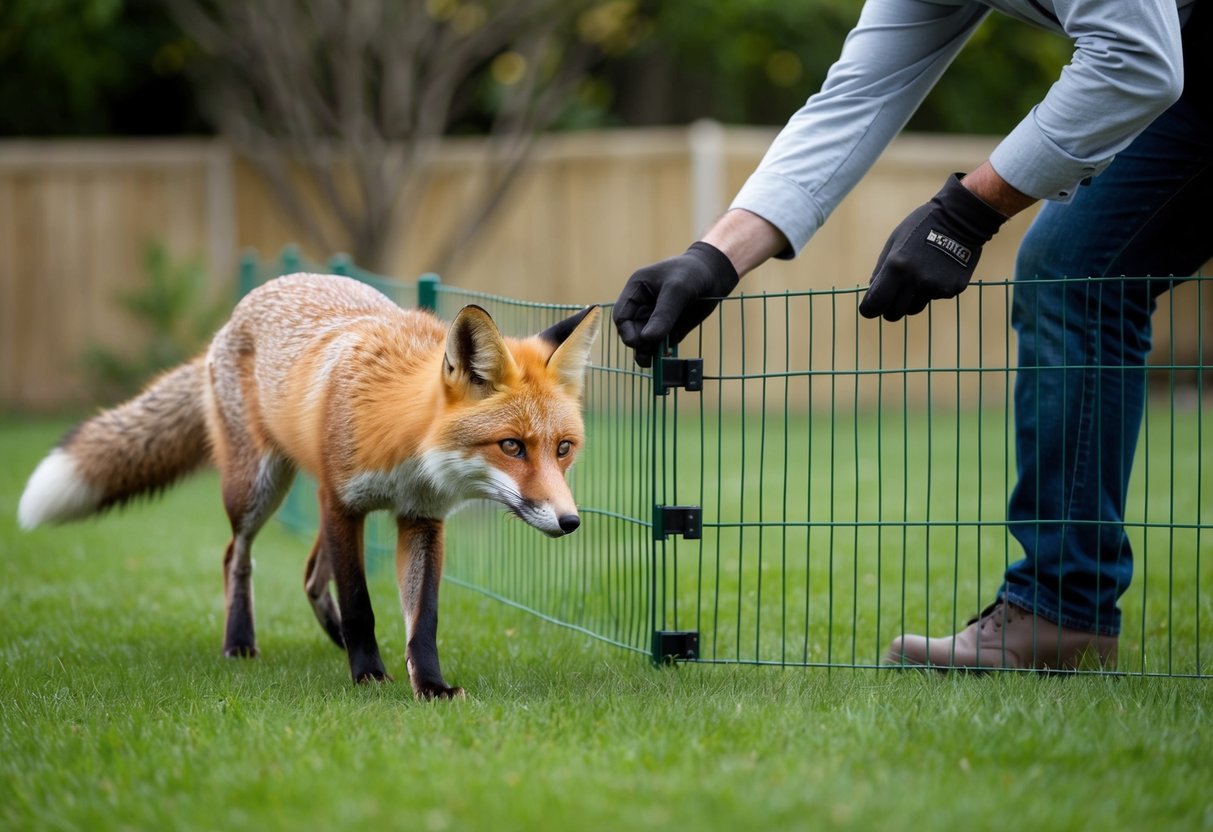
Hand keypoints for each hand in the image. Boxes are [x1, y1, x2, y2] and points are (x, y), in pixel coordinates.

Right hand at [613, 242, 738, 366]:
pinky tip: (669, 357)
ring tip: (658, 360)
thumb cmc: (692, 273)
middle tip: (653, 352)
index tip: (641, 341)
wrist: (714, 275)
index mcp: (636, 291)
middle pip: (631, 332)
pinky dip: (662, 354)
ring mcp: (655, 320)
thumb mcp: (677, 290)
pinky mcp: (669, 330)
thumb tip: (647, 339)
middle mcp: (642, 307)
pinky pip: (660, 346)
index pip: (621, 316)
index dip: (626, 331)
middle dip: (639, 344)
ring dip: (648, 353)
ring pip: (644, 343)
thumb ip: (663, 314)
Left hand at [859, 173, 1006, 321]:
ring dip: (910, 300)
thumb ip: (881, 268)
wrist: (961, 219)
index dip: (869, 309)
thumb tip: (873, 289)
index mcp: (897, 268)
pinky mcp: (953, 290)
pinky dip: (932, 290)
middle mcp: (916, 280)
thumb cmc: (922, 226)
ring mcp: (936, 287)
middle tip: (890, 300)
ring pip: (914, 308)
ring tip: (917, 278)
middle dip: (888, 309)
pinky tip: (938, 270)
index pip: (875, 304)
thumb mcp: (895, 241)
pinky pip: (934, 298)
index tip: (869, 308)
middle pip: (894, 314)